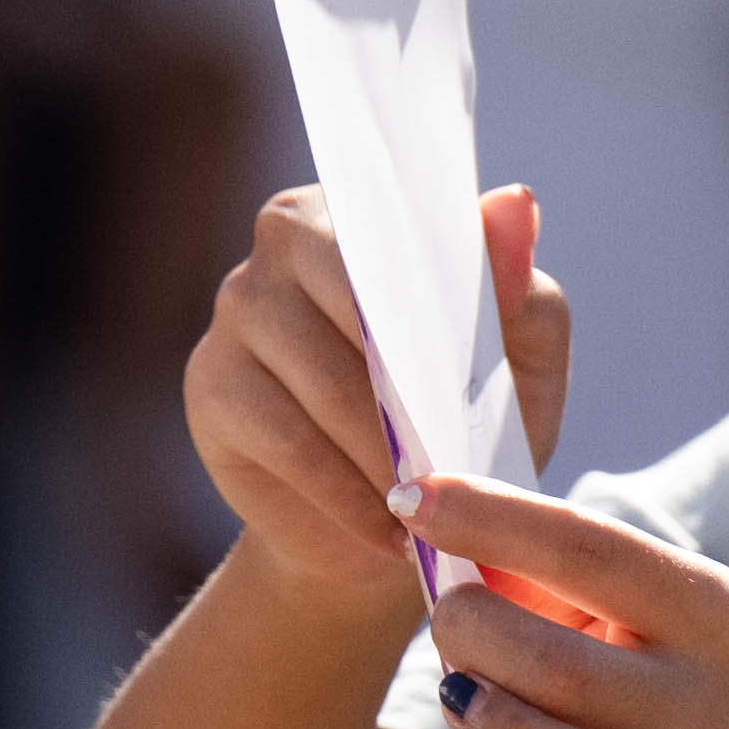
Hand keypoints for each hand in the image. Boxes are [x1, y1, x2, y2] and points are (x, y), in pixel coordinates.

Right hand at [178, 182, 570, 620]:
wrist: (389, 524)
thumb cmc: (464, 422)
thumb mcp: (517, 363)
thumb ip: (515, 289)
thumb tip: (515, 201)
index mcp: (363, 209)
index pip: (397, 231)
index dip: (440, 303)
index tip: (476, 374)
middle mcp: (285, 237)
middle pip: (351, 297)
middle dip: (414, 388)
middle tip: (460, 458)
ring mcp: (237, 308)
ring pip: (322, 377)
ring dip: (387, 453)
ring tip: (435, 504)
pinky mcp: (210, 387)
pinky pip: (288, 439)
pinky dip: (347, 493)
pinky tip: (385, 528)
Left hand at [411, 474, 728, 728]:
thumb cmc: (655, 658)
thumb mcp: (639, 599)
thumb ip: (546, 566)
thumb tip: (425, 523)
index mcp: (709, 610)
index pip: (586, 552)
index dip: (488, 519)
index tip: (408, 497)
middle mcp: (703, 702)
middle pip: (559, 664)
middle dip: (470, 632)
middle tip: (448, 620)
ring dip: (485, 720)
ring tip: (459, 692)